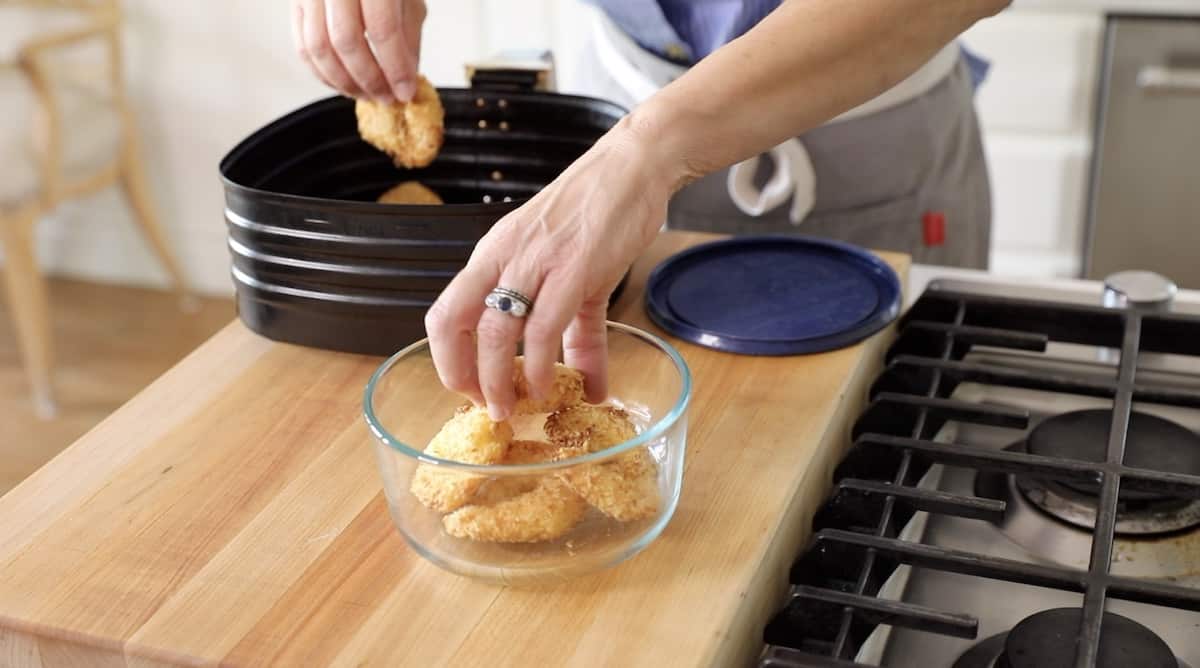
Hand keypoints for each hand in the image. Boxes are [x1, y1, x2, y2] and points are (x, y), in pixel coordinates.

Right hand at [292, 0, 425, 101]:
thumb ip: (408, 36)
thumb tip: (406, 77)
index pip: (382, 29)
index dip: (395, 67)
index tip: (407, 92)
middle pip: (347, 41)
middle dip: (370, 79)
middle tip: (388, 98)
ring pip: (319, 48)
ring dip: (345, 82)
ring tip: (367, 95)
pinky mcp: (295, 1)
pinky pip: (302, 46)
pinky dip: (323, 73)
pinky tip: (344, 84)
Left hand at [424, 122, 680, 420]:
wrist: (634, 166)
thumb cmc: (598, 212)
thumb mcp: (573, 272)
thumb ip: (575, 333)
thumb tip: (585, 386)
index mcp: (492, 255)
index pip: (444, 312)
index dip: (447, 359)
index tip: (469, 391)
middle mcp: (502, 256)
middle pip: (452, 323)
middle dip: (459, 375)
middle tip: (485, 408)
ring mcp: (534, 261)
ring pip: (494, 331)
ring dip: (497, 380)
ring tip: (511, 408)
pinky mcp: (573, 267)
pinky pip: (545, 325)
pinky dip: (543, 365)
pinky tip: (551, 386)